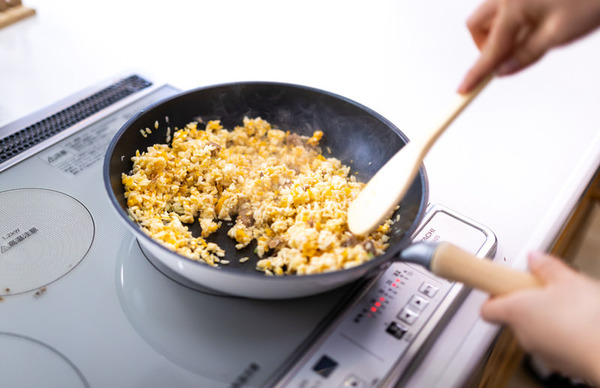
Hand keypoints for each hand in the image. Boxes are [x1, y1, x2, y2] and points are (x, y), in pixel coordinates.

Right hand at [458, 0, 599, 92]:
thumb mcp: (559, 35)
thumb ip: (525, 54)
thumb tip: (503, 70)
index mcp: (513, 5)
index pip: (488, 50)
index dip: (475, 73)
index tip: (462, 91)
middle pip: (477, 26)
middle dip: (485, 44)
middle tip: (507, 57)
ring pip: (489, 14)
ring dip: (499, 31)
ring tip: (532, 35)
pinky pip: (504, 5)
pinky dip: (513, 19)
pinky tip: (539, 19)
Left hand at [481, 251, 599, 384]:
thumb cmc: (586, 321)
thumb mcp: (568, 280)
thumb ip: (547, 266)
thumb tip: (535, 258)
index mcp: (516, 311)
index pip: (487, 309)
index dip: (494, 295)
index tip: (503, 285)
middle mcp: (522, 334)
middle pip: (514, 316)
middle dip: (529, 302)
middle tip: (546, 290)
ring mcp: (540, 351)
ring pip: (535, 329)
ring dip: (547, 318)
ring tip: (570, 306)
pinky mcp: (560, 363)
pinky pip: (554, 343)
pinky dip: (562, 334)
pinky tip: (580, 324)